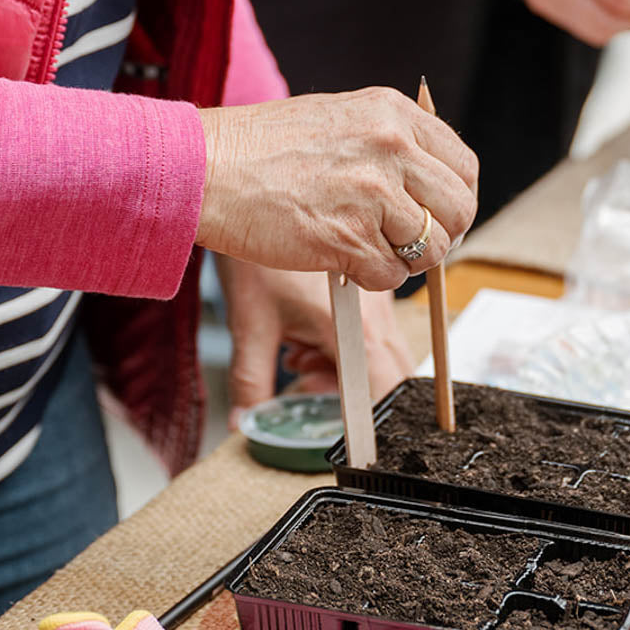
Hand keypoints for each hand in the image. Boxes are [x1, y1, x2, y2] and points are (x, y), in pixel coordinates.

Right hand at [196, 88, 477, 290]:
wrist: (205, 168)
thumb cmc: (260, 148)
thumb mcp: (338, 118)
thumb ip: (387, 143)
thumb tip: (429, 185)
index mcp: (393, 115)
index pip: (463, 166)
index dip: (455, 199)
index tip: (438, 215)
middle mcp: (390, 149)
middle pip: (459, 210)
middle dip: (439, 236)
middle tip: (409, 244)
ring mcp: (372, 194)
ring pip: (429, 249)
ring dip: (403, 261)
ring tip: (366, 250)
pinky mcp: (348, 239)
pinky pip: (390, 277)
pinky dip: (371, 278)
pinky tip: (342, 262)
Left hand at [217, 258, 413, 427]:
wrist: (254, 198)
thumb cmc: (253, 258)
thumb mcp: (250, 325)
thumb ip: (250, 382)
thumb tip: (241, 424)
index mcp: (352, 330)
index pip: (385, 391)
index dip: (371, 420)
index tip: (347, 431)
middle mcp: (376, 314)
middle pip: (388, 376)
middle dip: (349, 392)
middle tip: (304, 380)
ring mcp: (377, 298)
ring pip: (380, 354)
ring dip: (344, 367)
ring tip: (297, 352)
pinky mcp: (369, 288)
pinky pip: (372, 331)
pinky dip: (343, 343)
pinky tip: (306, 329)